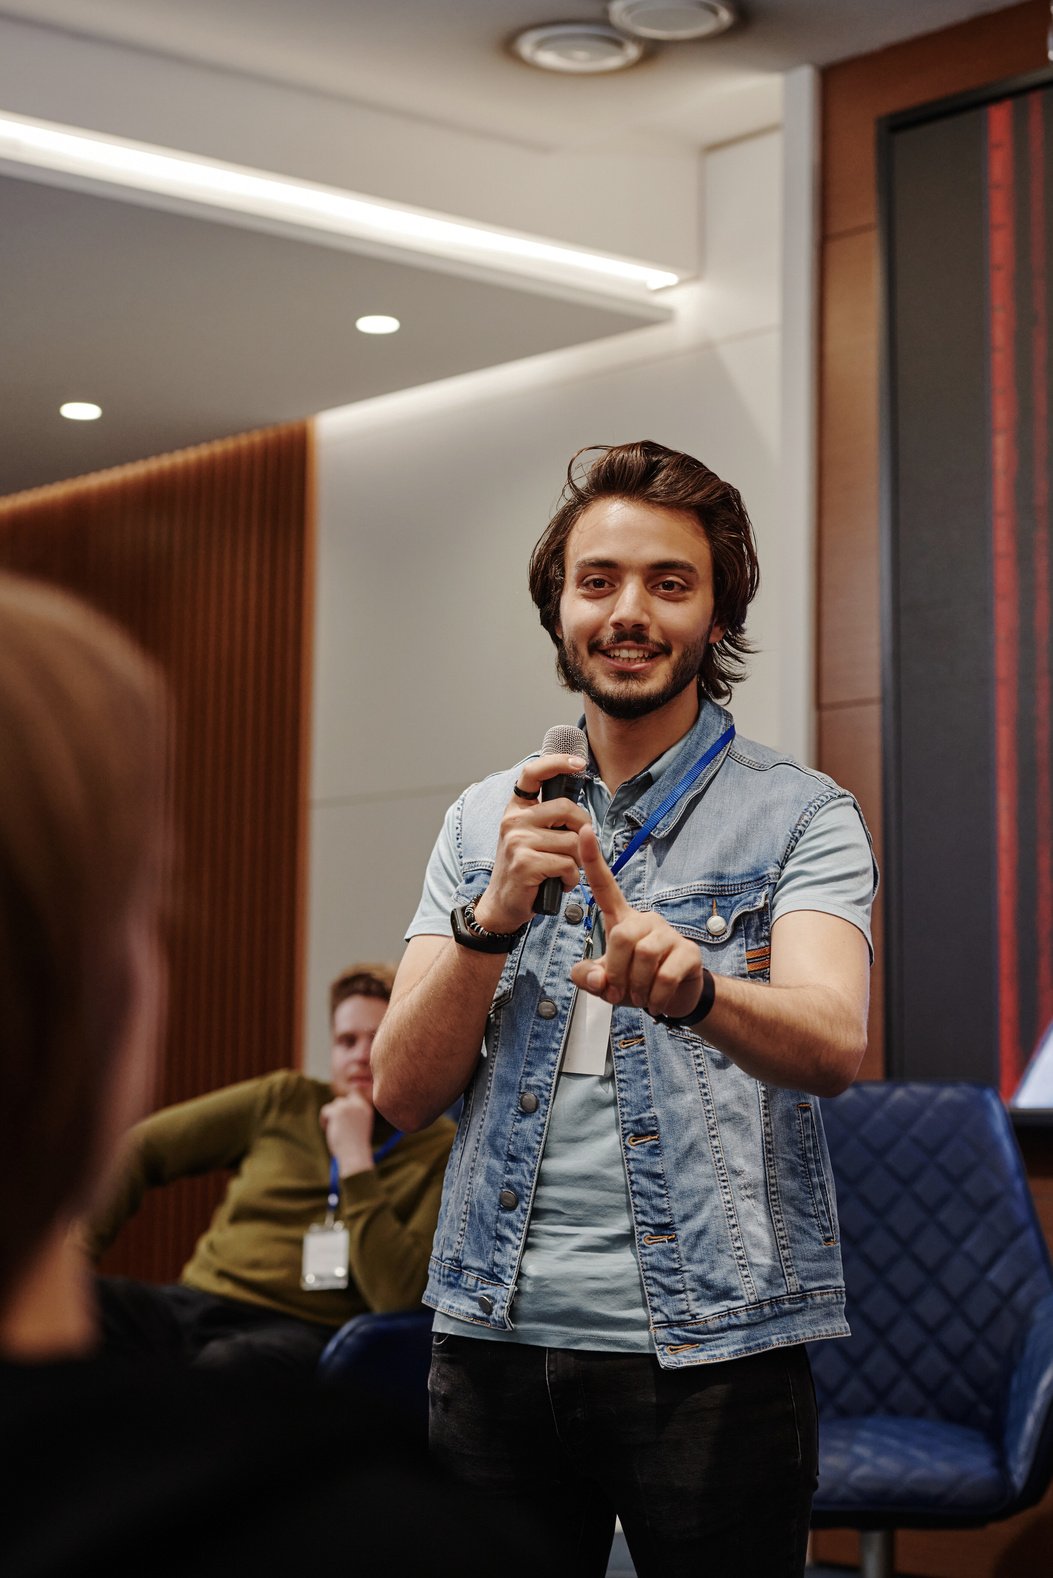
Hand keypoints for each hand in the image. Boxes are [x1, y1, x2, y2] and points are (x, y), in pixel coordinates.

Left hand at [320, 1089, 374, 1176]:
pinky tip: (328, 1130)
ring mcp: (348, 1107)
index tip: (341, 1111)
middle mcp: (359, 1106)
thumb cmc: (354, 1148)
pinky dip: (324, 1120)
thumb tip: (337, 1106)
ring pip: (333, 1105)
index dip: (345, 1100)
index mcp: (366, 1110)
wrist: (354, 1156)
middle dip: (336, 1111)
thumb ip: (350, 1115)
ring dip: (331, 1116)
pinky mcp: (338, 1112)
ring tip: (333, 1130)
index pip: (355, 1094)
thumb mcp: (356, 1128)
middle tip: (335, 1126)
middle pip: (341, 1100)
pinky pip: (325, 1110)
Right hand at [473, 752, 589, 933]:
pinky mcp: (525, 863)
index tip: (579, 764)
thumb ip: (549, 820)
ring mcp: (517, 841)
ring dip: (576, 862)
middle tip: (577, 848)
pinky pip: (568, 865)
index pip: (533, 773)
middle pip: (566, 809)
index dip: (557, 762)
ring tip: (561, 871)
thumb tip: (582, 814)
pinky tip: (559, 883)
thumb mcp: (531, 837)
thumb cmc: (524, 869)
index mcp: (516, 808)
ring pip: (573, 842)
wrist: (502, 904)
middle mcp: (513, 820)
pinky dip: (571, 878)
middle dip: (583, 830)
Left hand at [569, 823, 704, 1019]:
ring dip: (636, 987)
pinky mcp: (689, 952)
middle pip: (621, 936)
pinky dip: (654, 996)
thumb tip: (595, 979)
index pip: (604, 886)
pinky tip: (656, 1000)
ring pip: (643, 956)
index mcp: (621, 920)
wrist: (677, 999)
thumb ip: (589, 978)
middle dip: (616, 971)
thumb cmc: (637, 982)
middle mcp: (645, 920)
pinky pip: (664, 975)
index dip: (592, 860)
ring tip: (639, 996)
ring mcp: (669, 934)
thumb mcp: (605, 984)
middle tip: (621, 991)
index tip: (582, 830)